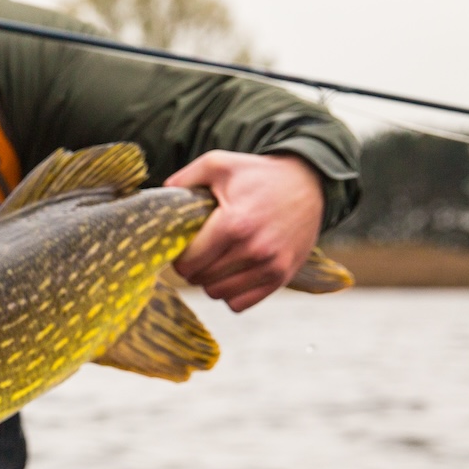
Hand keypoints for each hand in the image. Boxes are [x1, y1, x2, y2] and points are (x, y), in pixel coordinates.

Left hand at [165, 151, 322, 312]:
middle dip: (192, 268)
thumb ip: (185, 178)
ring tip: (214, 261)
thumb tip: (160, 194)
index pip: (189, 262)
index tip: (182, 247)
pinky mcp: (282, 277)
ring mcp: (271, 266)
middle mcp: (254, 250)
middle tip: (197, 252)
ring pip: (218, 294)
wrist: (309, 184)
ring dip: (210, 281)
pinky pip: (240, 304)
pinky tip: (231, 274)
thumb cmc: (258, 175)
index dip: (178, 257)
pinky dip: (231, 294)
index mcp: (234, 224)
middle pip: (200, 279)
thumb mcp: (219, 164)